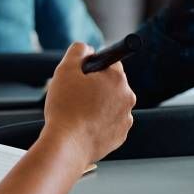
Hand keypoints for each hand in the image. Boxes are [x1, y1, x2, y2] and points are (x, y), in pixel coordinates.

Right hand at [40, 43, 133, 165]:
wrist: (66, 145)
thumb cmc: (65, 108)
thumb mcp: (65, 70)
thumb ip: (78, 51)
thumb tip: (87, 48)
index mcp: (118, 78)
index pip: (110, 63)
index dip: (93, 69)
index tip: (83, 77)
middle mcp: (128, 97)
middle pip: (112, 85)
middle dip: (96, 88)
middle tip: (76, 97)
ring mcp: (126, 118)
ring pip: (111, 105)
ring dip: (98, 106)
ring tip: (78, 114)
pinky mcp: (120, 135)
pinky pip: (110, 124)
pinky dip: (99, 124)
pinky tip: (84, 127)